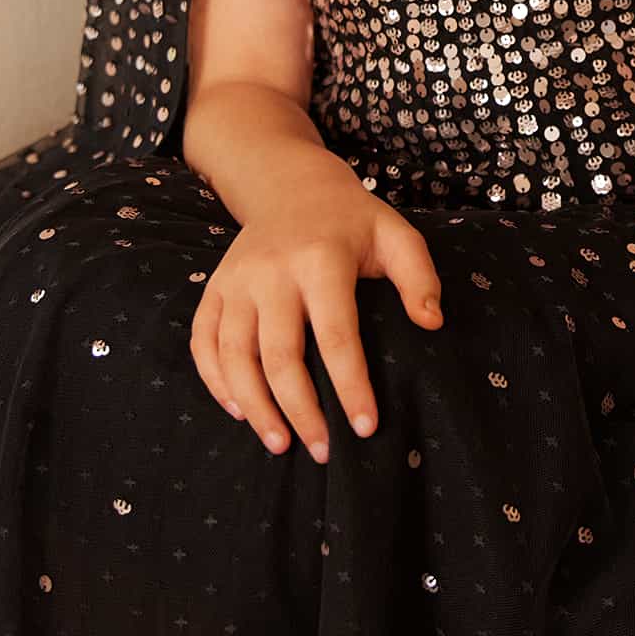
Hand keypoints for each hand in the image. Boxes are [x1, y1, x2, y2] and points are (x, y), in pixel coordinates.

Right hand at [189, 163, 443, 462]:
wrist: (290, 184)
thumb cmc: (351, 220)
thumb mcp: (395, 234)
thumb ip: (419, 276)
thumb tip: (431, 323)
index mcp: (320, 259)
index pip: (336, 335)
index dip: (351, 386)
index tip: (365, 427)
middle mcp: (271, 271)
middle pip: (279, 355)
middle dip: (301, 411)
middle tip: (322, 451)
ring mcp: (235, 280)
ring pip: (234, 356)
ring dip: (255, 407)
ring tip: (280, 444)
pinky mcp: (214, 288)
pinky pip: (203, 343)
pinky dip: (216, 382)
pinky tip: (239, 410)